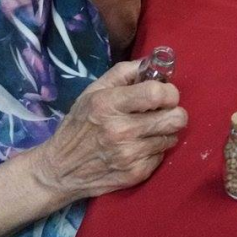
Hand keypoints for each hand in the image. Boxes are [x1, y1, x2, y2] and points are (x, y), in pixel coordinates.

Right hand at [33, 60, 186, 201]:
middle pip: (175, 118)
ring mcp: (130, 155)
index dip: (169, 91)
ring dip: (165, 131)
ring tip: (149, 129)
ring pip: (172, 137)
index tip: (165, 93)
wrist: (61, 170)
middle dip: (175, 111)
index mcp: (109, 104)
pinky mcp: (136, 174)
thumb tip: (151, 62)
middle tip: (164, 112)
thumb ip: (123, 73)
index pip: (156, 94)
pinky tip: (140, 147)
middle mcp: (121, 130)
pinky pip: (162, 155)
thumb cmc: (79, 125)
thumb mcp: (93, 91)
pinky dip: (155, 149)